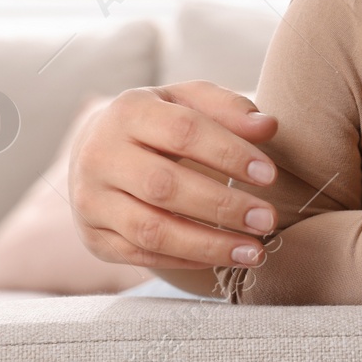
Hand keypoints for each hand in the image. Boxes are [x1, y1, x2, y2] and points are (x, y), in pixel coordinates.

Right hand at [68, 81, 281, 269]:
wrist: (98, 149)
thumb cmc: (160, 122)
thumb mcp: (190, 100)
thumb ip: (229, 109)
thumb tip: (269, 126)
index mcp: (129, 111)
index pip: (183, 132)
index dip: (229, 154)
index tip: (269, 175)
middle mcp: (101, 156)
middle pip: (164, 186)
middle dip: (223, 206)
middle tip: (268, 219)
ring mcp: (92, 201)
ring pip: (151, 230)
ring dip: (209, 245)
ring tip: (255, 251)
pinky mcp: (94, 237)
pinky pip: (142, 255)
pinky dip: (187, 260)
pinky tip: (224, 258)